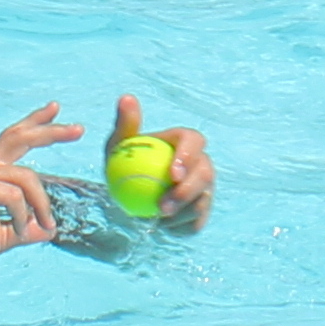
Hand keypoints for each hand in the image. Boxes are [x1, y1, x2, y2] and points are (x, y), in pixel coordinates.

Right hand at [0, 106, 72, 271]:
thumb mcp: (1, 235)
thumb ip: (24, 229)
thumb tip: (48, 231)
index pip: (14, 137)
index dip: (35, 122)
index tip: (55, 108)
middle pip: (20, 137)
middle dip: (51, 131)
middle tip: (78, 129)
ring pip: (27, 179)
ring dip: (42, 205)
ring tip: (46, 225)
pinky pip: (14, 197)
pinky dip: (24, 216)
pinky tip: (21, 230)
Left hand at [110, 92, 214, 231]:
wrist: (131, 194)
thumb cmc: (126, 164)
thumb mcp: (119, 146)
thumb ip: (125, 124)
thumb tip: (126, 99)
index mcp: (186, 142)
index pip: (194, 142)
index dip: (188, 157)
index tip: (171, 173)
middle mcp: (201, 163)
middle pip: (205, 174)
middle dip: (187, 191)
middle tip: (163, 205)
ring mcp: (204, 189)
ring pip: (203, 200)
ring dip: (181, 211)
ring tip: (157, 218)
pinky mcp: (201, 213)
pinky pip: (196, 222)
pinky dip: (179, 227)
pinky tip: (162, 226)